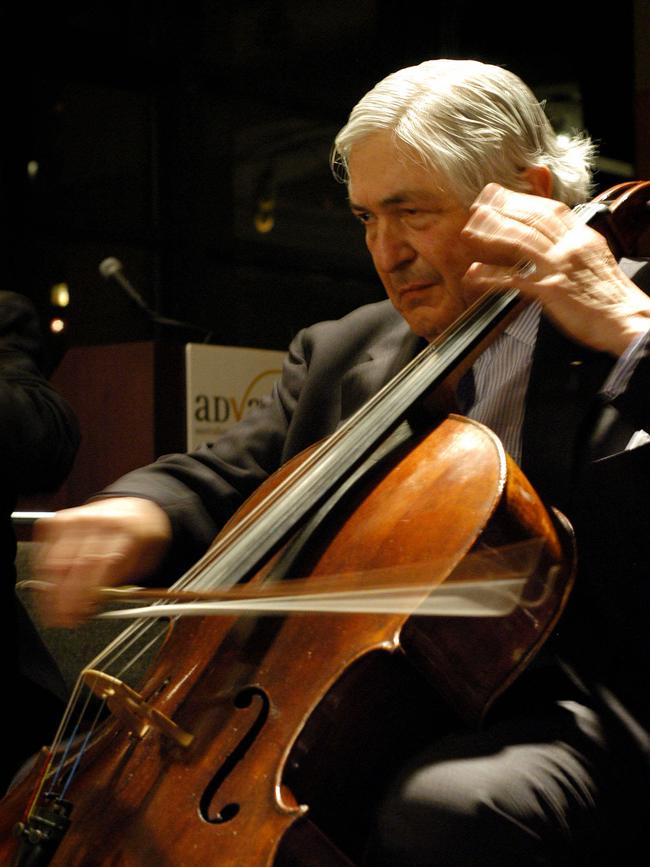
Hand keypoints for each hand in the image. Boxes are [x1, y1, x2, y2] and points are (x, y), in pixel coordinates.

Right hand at [33, 497, 172, 626]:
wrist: (137, 506)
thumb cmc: (142, 535)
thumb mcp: (149, 559)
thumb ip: (127, 581)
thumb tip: (98, 602)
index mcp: (128, 531)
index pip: (100, 566)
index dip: (86, 594)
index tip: (81, 614)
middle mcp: (100, 522)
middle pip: (76, 565)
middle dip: (66, 598)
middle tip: (64, 620)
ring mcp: (77, 518)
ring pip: (56, 560)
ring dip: (52, 591)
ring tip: (54, 612)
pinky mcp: (60, 520)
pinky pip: (45, 551)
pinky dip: (44, 574)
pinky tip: (49, 589)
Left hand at [460, 183, 649, 355]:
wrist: (627, 320)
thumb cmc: (611, 297)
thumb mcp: (597, 260)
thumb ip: (575, 246)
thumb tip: (559, 240)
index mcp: (583, 238)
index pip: (551, 211)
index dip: (525, 201)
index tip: (505, 195)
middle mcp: (570, 247)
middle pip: (532, 220)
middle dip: (503, 207)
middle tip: (480, 201)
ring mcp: (559, 267)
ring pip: (521, 241)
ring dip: (493, 232)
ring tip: (471, 227)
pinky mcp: (551, 290)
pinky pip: (515, 280)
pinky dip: (492, 276)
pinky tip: (474, 274)